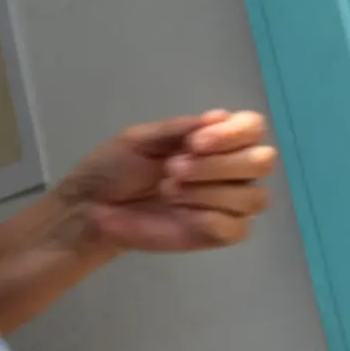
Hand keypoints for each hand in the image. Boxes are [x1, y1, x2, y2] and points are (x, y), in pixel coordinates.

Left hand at [58, 110, 277, 253]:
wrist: (88, 207)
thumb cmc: (113, 168)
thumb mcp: (139, 140)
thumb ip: (178, 129)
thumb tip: (220, 116)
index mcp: (215, 140)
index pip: (253, 128)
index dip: (232, 133)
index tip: (193, 142)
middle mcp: (231, 170)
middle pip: (262, 162)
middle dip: (219, 164)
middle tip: (173, 168)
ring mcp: (228, 204)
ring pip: (253, 197)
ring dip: (208, 191)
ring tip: (166, 189)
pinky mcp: (219, 234)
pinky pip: (237, 228)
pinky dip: (208, 218)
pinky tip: (178, 213)